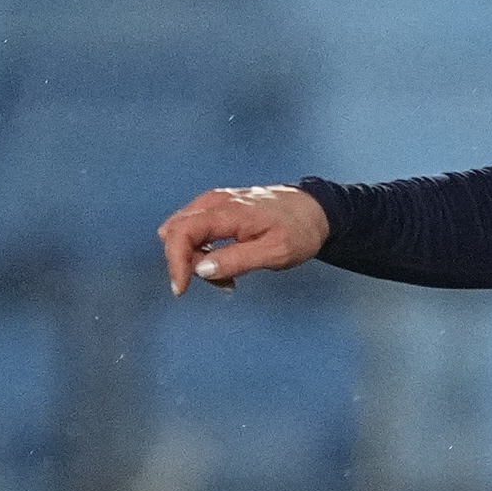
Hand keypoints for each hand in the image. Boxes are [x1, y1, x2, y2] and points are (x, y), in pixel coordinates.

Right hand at [158, 186, 329, 294]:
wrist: (316, 209)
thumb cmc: (299, 229)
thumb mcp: (275, 252)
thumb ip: (236, 261)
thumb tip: (201, 270)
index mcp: (230, 210)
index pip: (181, 232)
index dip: (175, 262)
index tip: (182, 288)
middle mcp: (218, 201)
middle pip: (176, 231)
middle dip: (186, 262)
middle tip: (218, 281)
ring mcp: (217, 202)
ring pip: (184, 232)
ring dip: (195, 258)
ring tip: (227, 276)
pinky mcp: (219, 207)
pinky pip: (196, 229)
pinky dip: (202, 250)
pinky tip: (223, 263)